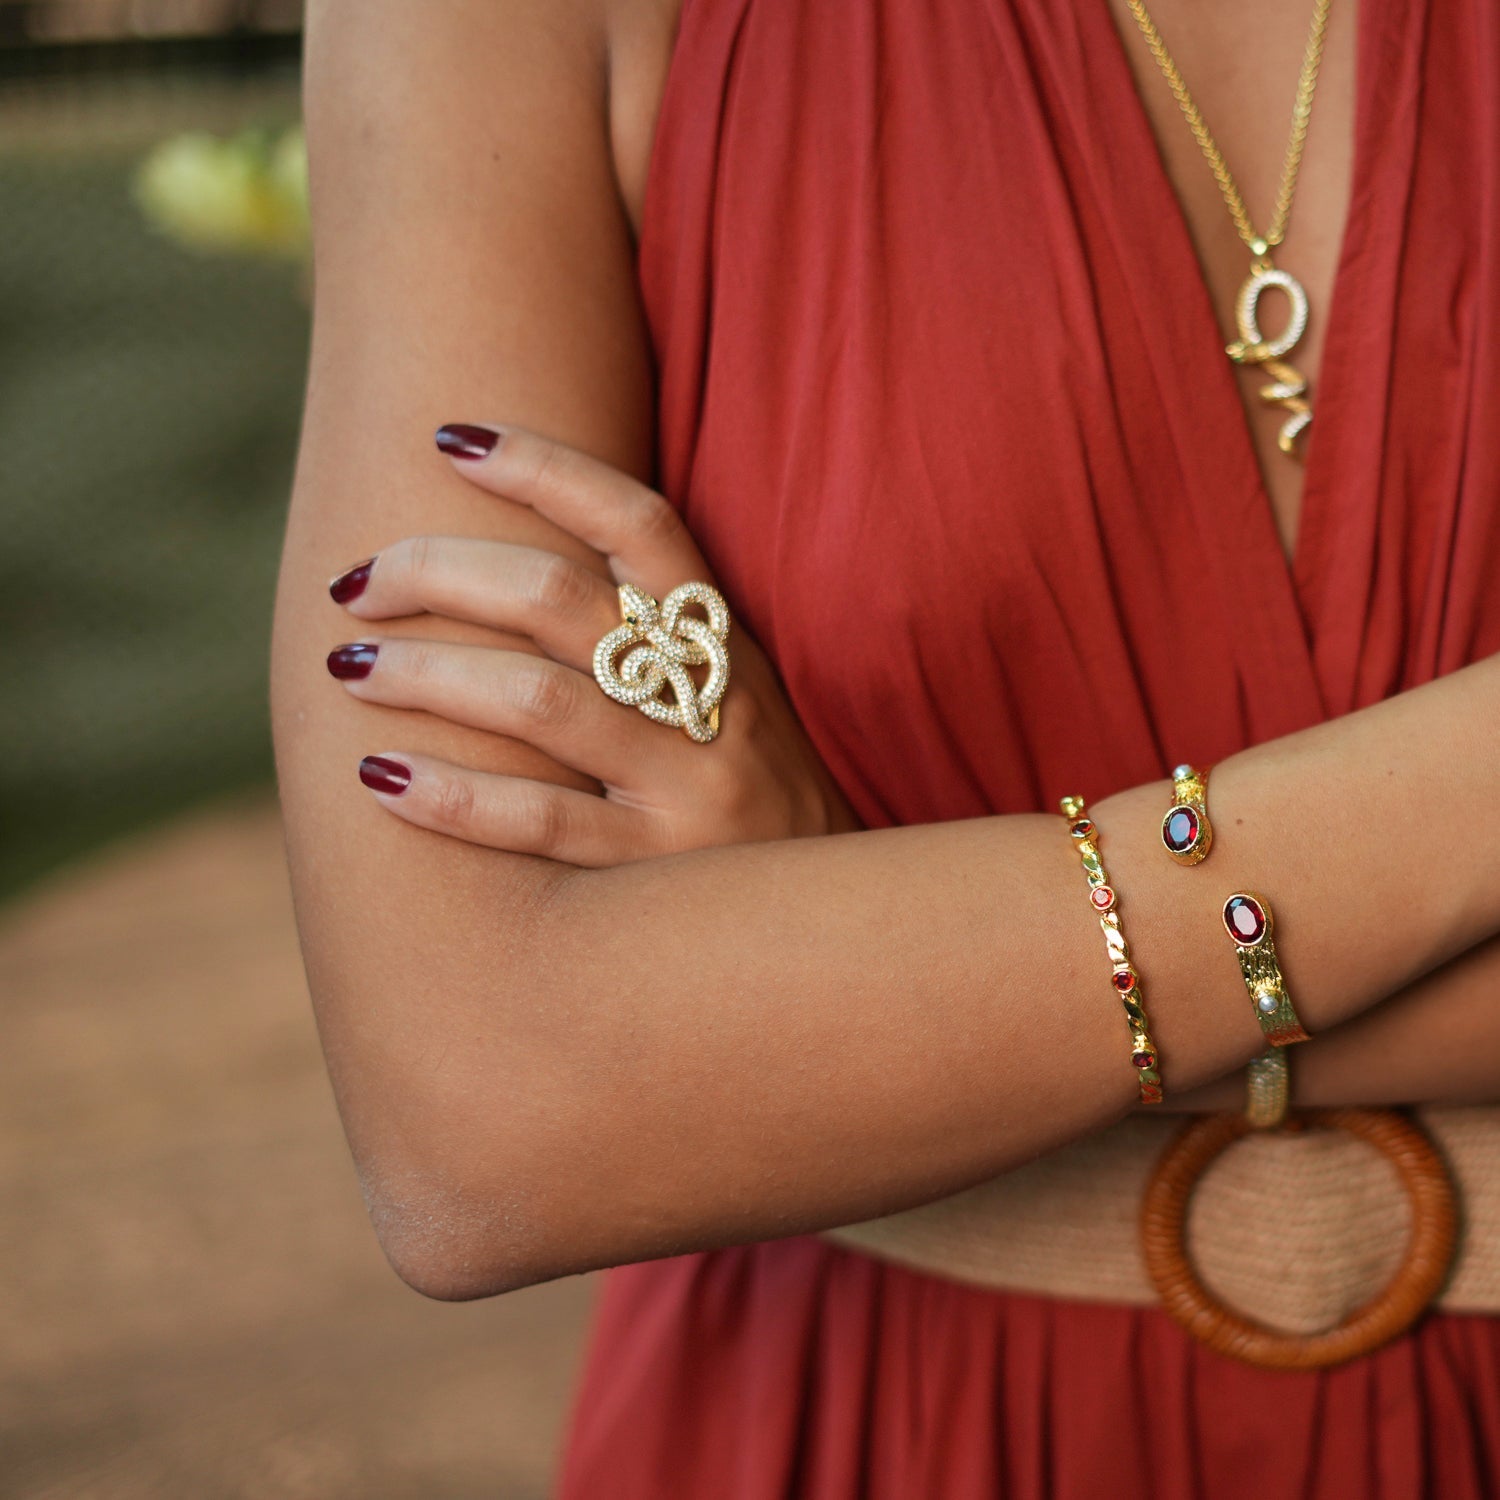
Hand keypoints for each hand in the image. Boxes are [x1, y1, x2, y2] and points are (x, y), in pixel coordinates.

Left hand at [325, 423, 859, 864]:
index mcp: (726, 646)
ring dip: (427, 672)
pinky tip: (379, 778)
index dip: (546, 468)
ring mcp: (690, 788)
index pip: (640, 525)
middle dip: (441, 572)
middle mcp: (712, 702)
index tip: (450, 439)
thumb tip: (513, 581)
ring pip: (540, 701)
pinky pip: (541, 822)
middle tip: (358, 582)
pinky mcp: (661, 876)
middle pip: (561, 598)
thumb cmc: (757, 803)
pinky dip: (452, 795)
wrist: (834, 926)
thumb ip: (658, 644)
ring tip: (350, 666)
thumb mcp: (734, 703)